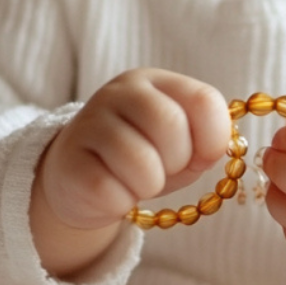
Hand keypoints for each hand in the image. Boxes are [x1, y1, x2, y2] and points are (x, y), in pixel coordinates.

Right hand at [38, 69, 230, 231]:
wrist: (81, 177)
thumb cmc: (141, 156)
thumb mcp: (181, 142)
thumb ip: (207, 138)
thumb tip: (215, 147)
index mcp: (155, 82)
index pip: (204, 101)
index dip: (213, 137)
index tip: (200, 154)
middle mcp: (120, 93)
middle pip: (172, 126)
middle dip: (178, 161)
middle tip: (162, 167)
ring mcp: (91, 124)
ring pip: (143, 164)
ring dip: (149, 185)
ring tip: (136, 180)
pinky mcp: (70, 162)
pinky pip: (113, 192)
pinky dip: (122, 202)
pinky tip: (112, 191)